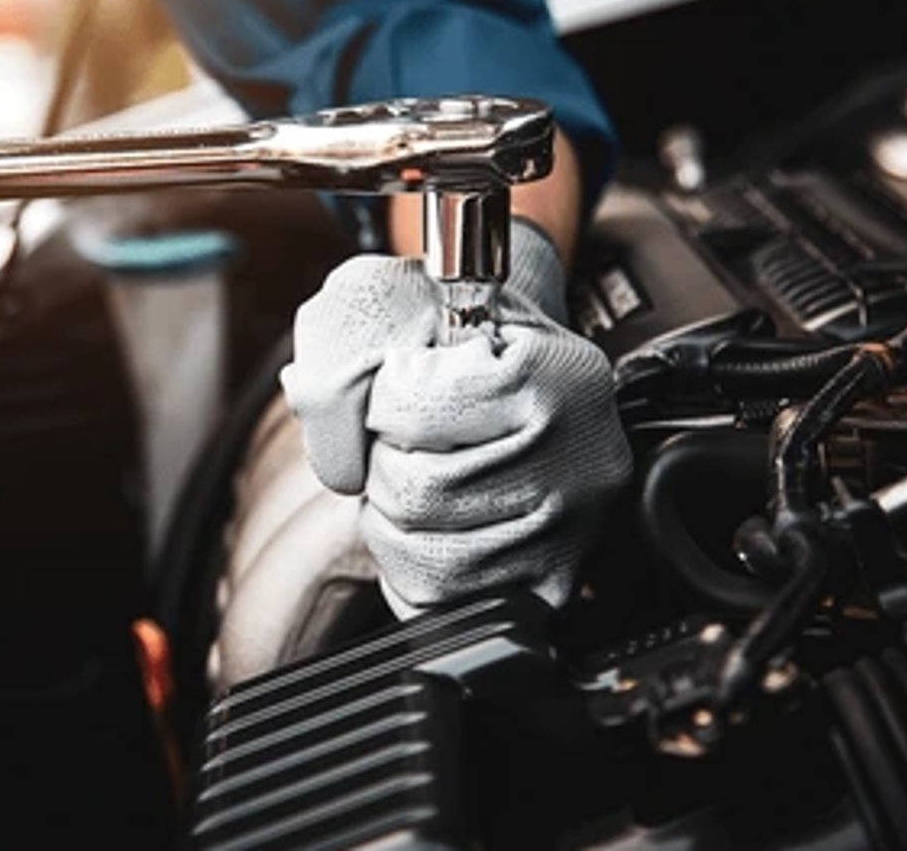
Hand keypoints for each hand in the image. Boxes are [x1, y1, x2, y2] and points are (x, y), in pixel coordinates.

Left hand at [280, 219, 629, 615]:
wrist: (534, 366)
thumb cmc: (461, 333)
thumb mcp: (404, 304)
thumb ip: (347, 358)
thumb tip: (331, 444)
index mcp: (546, 374)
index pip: (410, 406)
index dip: (378, 403)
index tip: (398, 394)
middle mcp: (575, 452)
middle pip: (418, 492)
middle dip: (381, 471)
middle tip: (396, 449)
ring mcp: (570, 523)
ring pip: (432, 559)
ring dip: (392, 526)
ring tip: (409, 488)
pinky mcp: (556, 576)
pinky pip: (453, 602)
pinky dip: (413, 576)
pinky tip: (421, 534)